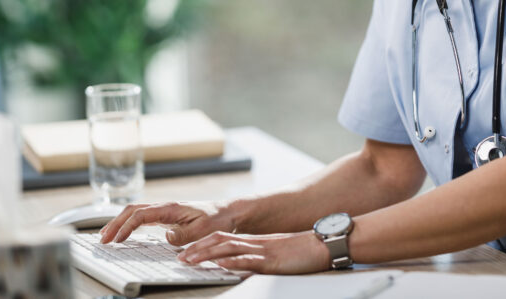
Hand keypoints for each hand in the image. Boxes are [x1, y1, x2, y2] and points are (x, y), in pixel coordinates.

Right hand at [99, 201, 233, 244]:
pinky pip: (141, 217)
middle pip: (132, 210)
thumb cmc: (216, 219)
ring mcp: (163, 210)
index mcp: (171, 208)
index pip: (141, 215)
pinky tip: (122, 232)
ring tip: (105, 236)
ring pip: (134, 212)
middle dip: (115, 223)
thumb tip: (165, 236)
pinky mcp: (165, 216)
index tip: (117, 240)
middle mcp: (164, 206)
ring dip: (118, 222)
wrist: (227, 213)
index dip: (127, 227)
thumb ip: (184, 234)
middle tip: (102, 239)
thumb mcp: (203, 229)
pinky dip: (128, 223)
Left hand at [177, 230, 329, 274]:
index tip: (188, 252)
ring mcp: (264, 251)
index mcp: (257, 242)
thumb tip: (243, 266)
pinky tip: (220, 264)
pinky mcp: (273, 260)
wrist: (325, 243)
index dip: (205, 244)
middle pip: (221, 241)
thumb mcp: (278, 254)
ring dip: (207, 254)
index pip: (225, 239)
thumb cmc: (305, 251)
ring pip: (229, 249)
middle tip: (180, 257)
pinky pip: (249, 260)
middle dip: (198, 249)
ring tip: (190, 260)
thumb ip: (260, 258)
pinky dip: (233, 262)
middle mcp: (257, 243)